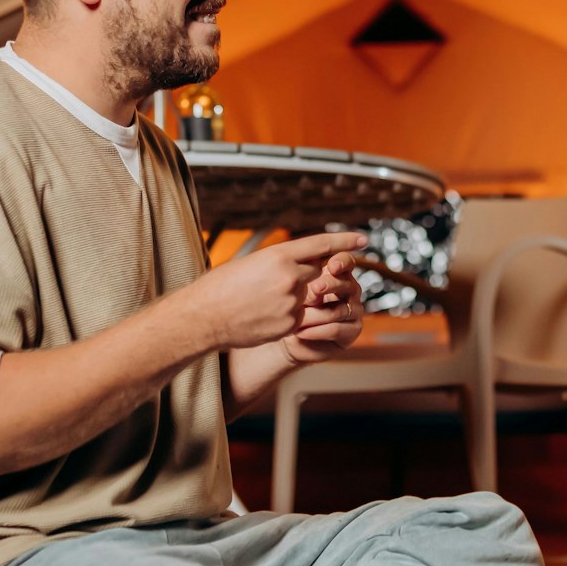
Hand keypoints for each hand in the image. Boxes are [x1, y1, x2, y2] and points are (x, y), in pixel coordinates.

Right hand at [180, 231, 368, 348]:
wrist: (204, 317)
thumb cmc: (221, 288)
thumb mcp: (251, 262)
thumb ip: (279, 262)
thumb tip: (299, 262)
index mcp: (278, 255)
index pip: (321, 245)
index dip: (344, 242)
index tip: (362, 241)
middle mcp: (290, 277)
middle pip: (317, 273)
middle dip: (306, 277)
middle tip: (282, 283)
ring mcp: (292, 302)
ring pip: (312, 297)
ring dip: (302, 298)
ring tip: (272, 301)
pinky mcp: (291, 324)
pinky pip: (303, 317)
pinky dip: (292, 315)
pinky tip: (267, 315)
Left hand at [282, 250, 364, 364]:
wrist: (292, 338)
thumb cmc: (294, 310)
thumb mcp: (297, 293)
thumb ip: (307, 285)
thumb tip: (316, 287)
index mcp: (338, 275)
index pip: (346, 262)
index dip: (342, 262)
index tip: (332, 266)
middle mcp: (350, 291)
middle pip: (347, 284)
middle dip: (330, 285)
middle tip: (315, 288)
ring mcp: (355, 311)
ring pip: (339, 310)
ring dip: (314, 315)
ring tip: (297, 318)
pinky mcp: (353, 331)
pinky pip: (336, 329)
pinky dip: (316, 331)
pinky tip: (301, 331)